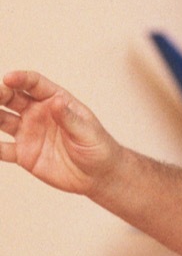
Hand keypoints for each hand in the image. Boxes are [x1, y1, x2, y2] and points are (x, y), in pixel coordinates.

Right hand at [0, 71, 118, 194]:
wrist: (98, 176)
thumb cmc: (98, 148)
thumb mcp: (88, 132)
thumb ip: (70, 118)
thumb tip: (56, 101)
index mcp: (55, 101)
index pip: (34, 84)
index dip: (20, 79)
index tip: (8, 79)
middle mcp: (37, 113)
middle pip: (11, 98)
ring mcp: (28, 133)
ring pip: (1, 120)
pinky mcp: (23, 154)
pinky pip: (2, 149)